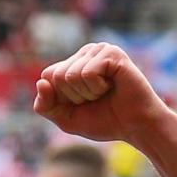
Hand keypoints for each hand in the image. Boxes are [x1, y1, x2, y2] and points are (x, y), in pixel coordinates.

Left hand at [33, 43, 169, 145]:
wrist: (135, 126)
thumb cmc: (104, 120)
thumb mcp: (66, 119)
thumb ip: (46, 106)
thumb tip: (40, 82)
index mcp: (74, 64)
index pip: (47, 76)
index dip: (59, 98)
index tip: (81, 104)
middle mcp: (86, 53)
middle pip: (57, 75)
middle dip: (73, 97)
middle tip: (96, 98)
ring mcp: (99, 50)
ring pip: (71, 75)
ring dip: (87, 93)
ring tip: (105, 92)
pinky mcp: (111, 53)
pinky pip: (87, 73)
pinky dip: (97, 88)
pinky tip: (112, 86)